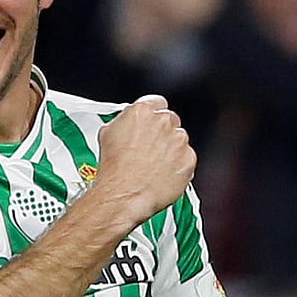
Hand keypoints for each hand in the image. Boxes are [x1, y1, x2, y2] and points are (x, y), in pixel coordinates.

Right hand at [92, 95, 196, 228]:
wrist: (123, 194)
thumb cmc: (114, 168)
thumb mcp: (107, 134)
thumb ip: (124, 121)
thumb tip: (128, 123)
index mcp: (142, 111)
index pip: (156, 103)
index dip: (152, 115)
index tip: (150, 124)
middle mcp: (163, 122)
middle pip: (169, 120)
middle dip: (162, 132)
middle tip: (150, 148)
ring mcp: (178, 140)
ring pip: (179, 140)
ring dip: (171, 149)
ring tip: (154, 165)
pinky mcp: (188, 159)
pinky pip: (186, 159)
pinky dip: (178, 165)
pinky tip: (162, 174)